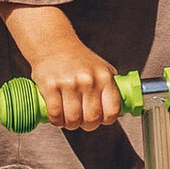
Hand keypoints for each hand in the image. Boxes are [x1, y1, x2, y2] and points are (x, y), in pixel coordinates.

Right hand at [4, 9, 125, 132]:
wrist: (53, 44)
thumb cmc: (78, 59)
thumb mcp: (102, 68)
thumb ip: (110, 87)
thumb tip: (118, 109)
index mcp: (104, 77)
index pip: (112, 110)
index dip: (106, 120)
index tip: (100, 119)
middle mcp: (89, 80)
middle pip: (92, 119)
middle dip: (87, 125)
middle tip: (82, 120)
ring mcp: (69, 83)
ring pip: (73, 120)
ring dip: (70, 124)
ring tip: (68, 118)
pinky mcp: (51, 86)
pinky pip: (55, 115)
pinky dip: (56, 121)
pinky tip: (57, 115)